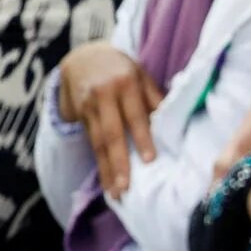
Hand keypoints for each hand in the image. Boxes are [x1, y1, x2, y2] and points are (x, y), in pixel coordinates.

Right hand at [58, 42, 162, 196]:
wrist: (82, 57)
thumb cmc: (121, 69)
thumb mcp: (141, 74)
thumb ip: (154, 97)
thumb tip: (171, 123)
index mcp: (124, 83)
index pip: (134, 115)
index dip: (142, 138)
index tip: (150, 160)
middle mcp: (102, 96)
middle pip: (111, 134)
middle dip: (118, 162)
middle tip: (125, 186)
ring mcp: (87, 107)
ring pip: (97, 143)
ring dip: (106, 170)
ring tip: (115, 192)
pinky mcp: (79, 117)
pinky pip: (90, 143)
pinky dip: (99, 163)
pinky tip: (105, 180)